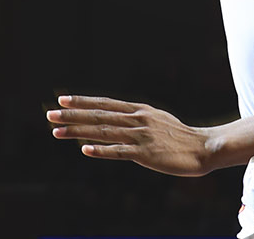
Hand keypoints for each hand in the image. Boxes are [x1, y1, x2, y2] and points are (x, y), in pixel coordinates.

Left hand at [46, 94, 215, 176]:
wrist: (203, 148)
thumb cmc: (180, 137)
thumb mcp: (156, 120)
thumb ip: (136, 120)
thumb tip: (117, 121)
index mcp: (139, 110)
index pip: (105, 104)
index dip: (82, 102)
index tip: (62, 100)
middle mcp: (137, 119)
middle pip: (99, 116)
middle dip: (72, 115)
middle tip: (50, 114)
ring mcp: (141, 136)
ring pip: (103, 132)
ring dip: (78, 131)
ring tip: (57, 132)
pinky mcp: (146, 154)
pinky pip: (119, 152)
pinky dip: (101, 150)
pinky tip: (84, 151)